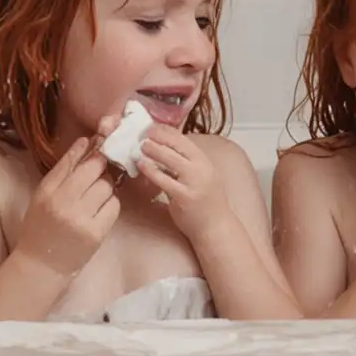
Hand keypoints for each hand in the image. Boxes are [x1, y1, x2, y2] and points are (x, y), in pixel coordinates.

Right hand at [18, 136, 119, 276]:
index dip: (92, 152)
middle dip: (101, 168)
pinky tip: (100, 210)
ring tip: (95, 196)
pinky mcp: (96, 234)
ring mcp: (81, 219)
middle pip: (96, 170)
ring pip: (107, 187)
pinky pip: (114, 207)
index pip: (75, 161)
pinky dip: (110, 204)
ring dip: (105, 187)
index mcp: (48, 191)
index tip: (98, 148)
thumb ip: (63, 169)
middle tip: (97, 174)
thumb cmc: (39, 227)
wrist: (41, 266)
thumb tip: (85, 142)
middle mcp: (64, 203)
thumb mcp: (42, 195)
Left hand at [136, 124, 231, 242]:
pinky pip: (164, 180)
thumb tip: (162, 151)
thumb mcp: (200, 176)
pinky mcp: (184, 196)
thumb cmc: (206, 202)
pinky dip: (151, 170)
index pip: (183, 139)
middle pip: (176, 145)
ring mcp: (193, 182)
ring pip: (170, 159)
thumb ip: (185, 164)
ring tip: (138, 145)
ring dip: (152, 149)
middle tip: (140, 133)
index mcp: (204, 160)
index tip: (150, 127)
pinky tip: (141, 165)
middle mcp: (200, 168)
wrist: (216, 227)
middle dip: (157, 136)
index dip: (165, 130)